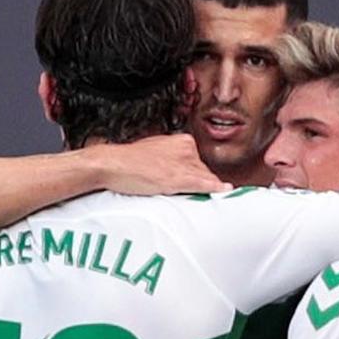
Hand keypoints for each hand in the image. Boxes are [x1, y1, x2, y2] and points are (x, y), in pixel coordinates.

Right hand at [89, 134, 230, 195]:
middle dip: (200, 182)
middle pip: (204, 170)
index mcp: (181, 140)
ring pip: (205, 178)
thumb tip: (176, 170)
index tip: (198, 183)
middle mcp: (186, 149)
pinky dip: (216, 189)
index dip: (197, 175)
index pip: (199, 161)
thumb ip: (170, 158)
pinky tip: (225, 191)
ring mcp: (184, 163)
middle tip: (191, 195)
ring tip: (207, 198)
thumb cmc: (128, 162)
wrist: (113, 164)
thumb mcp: (154, 152)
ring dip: (207, 188)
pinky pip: (204, 184)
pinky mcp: (179, 178)